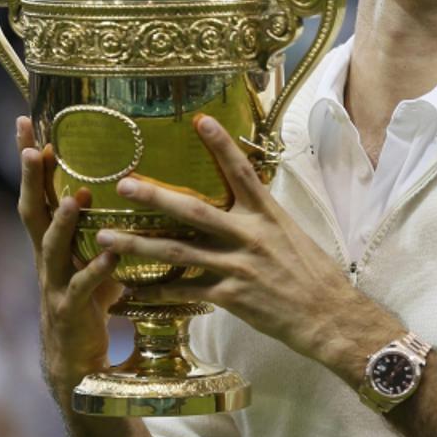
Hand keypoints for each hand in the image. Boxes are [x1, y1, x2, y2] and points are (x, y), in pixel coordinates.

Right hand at [16, 116, 123, 401]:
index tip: (27, 120)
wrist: (74, 365)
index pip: (38, 190)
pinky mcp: (72, 312)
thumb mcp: (96, 259)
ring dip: (63, 222)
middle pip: (32, 211)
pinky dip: (98, 272)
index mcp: (53, 242)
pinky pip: (83, 288)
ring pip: (52, 248)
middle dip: (29, 179)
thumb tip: (131, 194)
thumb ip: (104, 229)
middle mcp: (47, 259)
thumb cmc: (89, 306)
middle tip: (31, 147)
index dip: (30, 158)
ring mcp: (55, 285)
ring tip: (75, 197)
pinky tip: (113, 258)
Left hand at [95, 115, 401, 381]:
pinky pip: (185, 291)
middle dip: (155, 197)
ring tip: (106, 237)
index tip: (200, 120)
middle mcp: (251, 236)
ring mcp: (239, 267)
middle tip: (123, 184)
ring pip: (178, 252)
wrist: (330, 316)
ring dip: (138, 245)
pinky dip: (157, 292)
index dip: (221, 144)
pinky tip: (132, 292)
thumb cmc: (314, 274)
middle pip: (194, 211)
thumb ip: (261, 217)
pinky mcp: (231, 297)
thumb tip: (241, 197)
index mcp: (268, 215)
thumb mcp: (291, 234)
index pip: (241, 171)